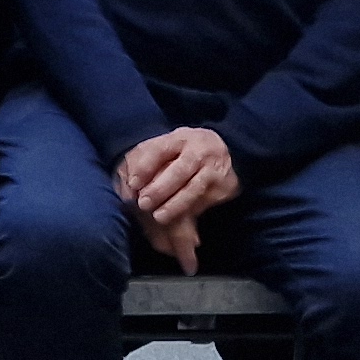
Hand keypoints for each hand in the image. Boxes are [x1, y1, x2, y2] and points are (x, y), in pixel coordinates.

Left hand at [113, 126, 236, 234]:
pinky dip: (190, 212)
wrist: (230, 151)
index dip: (145, 167)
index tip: (132, 184)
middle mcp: (198, 152)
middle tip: (143, 204)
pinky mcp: (223, 187)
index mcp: (180, 138)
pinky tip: (178, 221)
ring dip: (175, 205)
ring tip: (159, 217)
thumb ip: (148, 158)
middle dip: (160, 189)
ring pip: (193, 189)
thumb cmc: (188, 150)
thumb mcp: (171, 144)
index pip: (160, 150)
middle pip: (179, 171)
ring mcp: (213, 170)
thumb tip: (129, 185)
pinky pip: (204, 201)